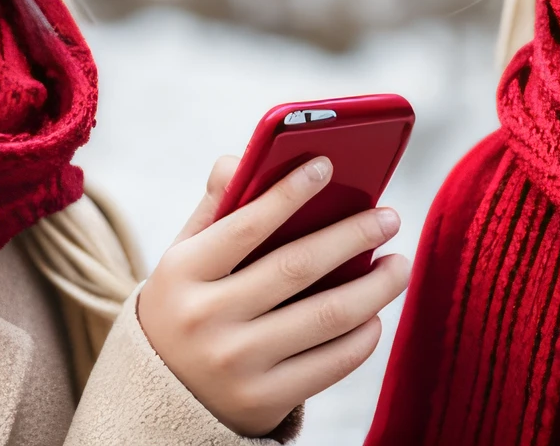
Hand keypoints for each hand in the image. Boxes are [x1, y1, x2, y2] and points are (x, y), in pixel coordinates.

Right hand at [136, 155, 411, 436]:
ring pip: (326, 316)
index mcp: (180, 272)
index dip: (289, 192)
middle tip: (389, 217)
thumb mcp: (182, 258)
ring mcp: (236, 364)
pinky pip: (331, 364)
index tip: (327, 164)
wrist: (160, 399)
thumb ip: (215, 208)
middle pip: (297, 267)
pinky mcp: (263, 401)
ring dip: (375, 287)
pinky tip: (375, 315)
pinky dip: (362, 337)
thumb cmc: (185, 308)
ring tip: (399, 265)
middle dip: (353, 236)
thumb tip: (242, 157)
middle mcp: (205, 319)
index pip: (245, 225)